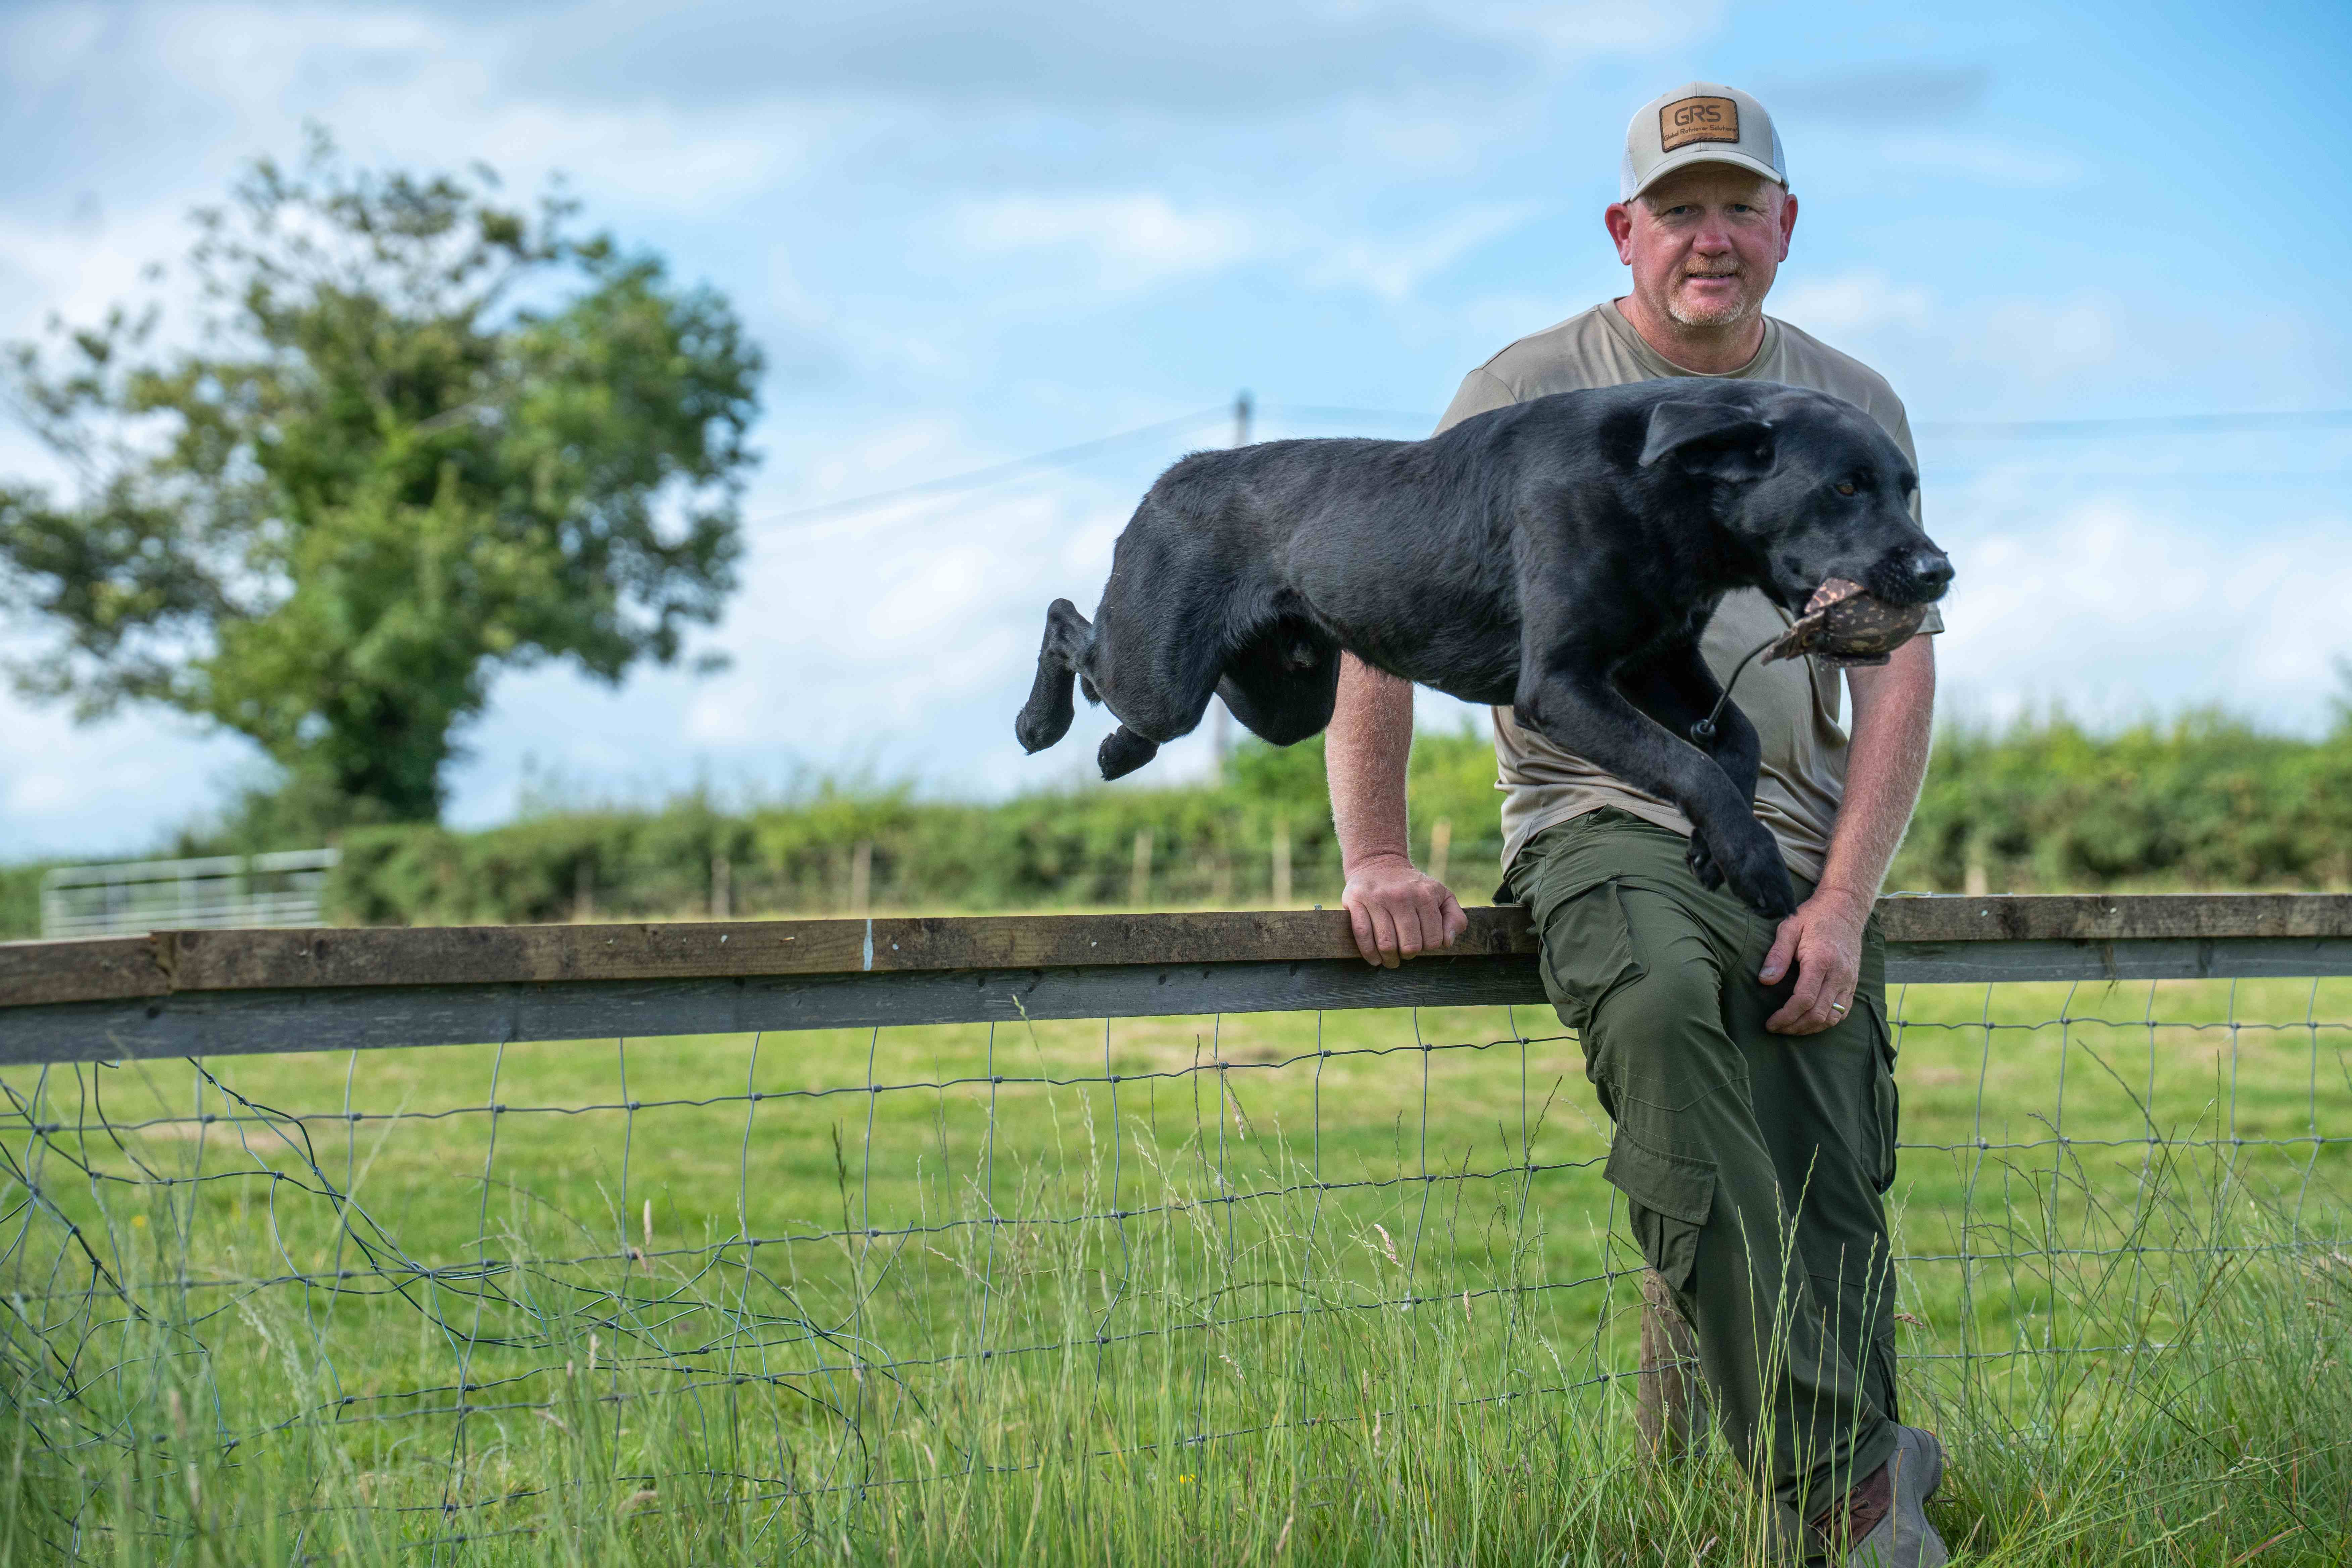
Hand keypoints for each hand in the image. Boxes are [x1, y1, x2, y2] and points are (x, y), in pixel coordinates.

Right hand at [1341, 853, 1467, 967]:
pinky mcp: (1356, 900)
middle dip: (1409, 955)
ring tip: (1390, 959)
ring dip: (1389, 959)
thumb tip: (1447, 942)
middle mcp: (1401, 895)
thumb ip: (1455, 918)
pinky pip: (1363, 935)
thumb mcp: (1441, 895)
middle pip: (1409, 945)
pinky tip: (1375, 958)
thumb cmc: (1413, 886)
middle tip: (1405, 953)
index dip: (1428, 947)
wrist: (1378, 863)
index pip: (1433, 939)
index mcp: (1425, 895)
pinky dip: (1369, 953)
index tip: (1422, 944)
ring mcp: (1377, 898)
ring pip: (1386, 943)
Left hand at [1760, 886, 1870, 1033]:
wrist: (1844, 909)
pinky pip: (1843, 1012)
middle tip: (1777, 1029)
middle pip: (1819, 1014)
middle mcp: (1839, 974)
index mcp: (1821, 960)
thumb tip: (1765, 981)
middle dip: (1795, 1027)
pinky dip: (1826, 1022)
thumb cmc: (1813, 917)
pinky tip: (1810, 1022)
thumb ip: (1777, 955)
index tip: (1770, 1023)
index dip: (1786, 1016)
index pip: (1804, 999)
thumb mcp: (1789, 927)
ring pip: (1833, 1017)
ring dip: (1811, 1028)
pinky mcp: (1854, 983)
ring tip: (1790, 1028)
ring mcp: (1849, 980)